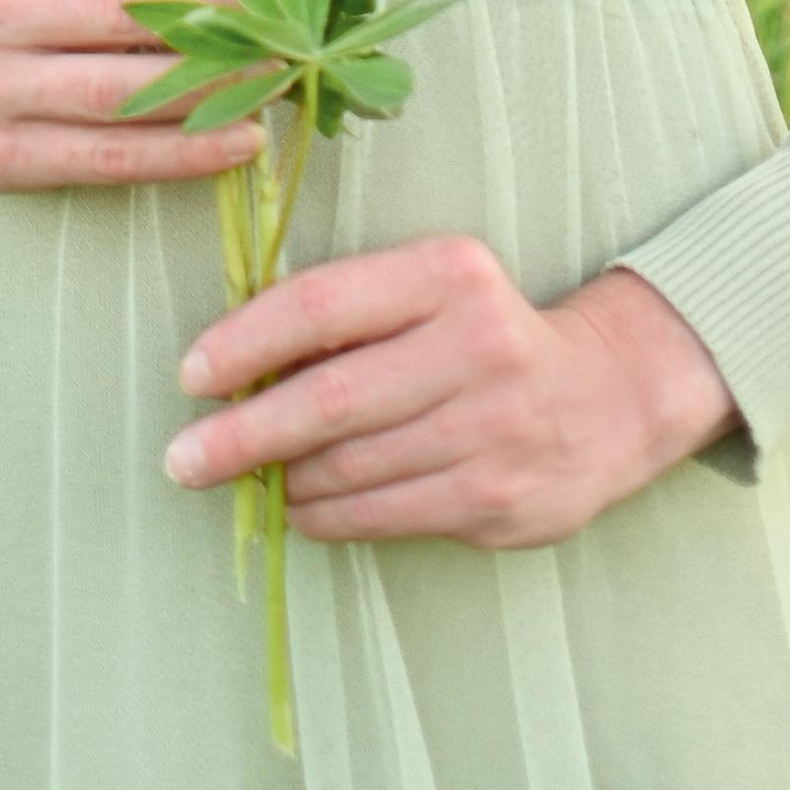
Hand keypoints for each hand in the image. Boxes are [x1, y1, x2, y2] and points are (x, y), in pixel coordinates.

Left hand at [163, 236, 741, 546]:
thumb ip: (353, 312)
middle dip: (243, 434)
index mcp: (449, 274)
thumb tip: (234, 360)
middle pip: (331, 398)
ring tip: (239, 480)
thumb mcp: (434, 287)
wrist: (606, 397)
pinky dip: (325, 515)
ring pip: (351, 465)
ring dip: (280, 479)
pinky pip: (382, 514)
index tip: (192, 374)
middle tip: (182, 458)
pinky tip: (296, 508)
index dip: (247, 339)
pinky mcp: (496, 499)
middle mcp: (476, 347)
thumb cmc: (486, 333)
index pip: (326, 303)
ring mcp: (491, 430)